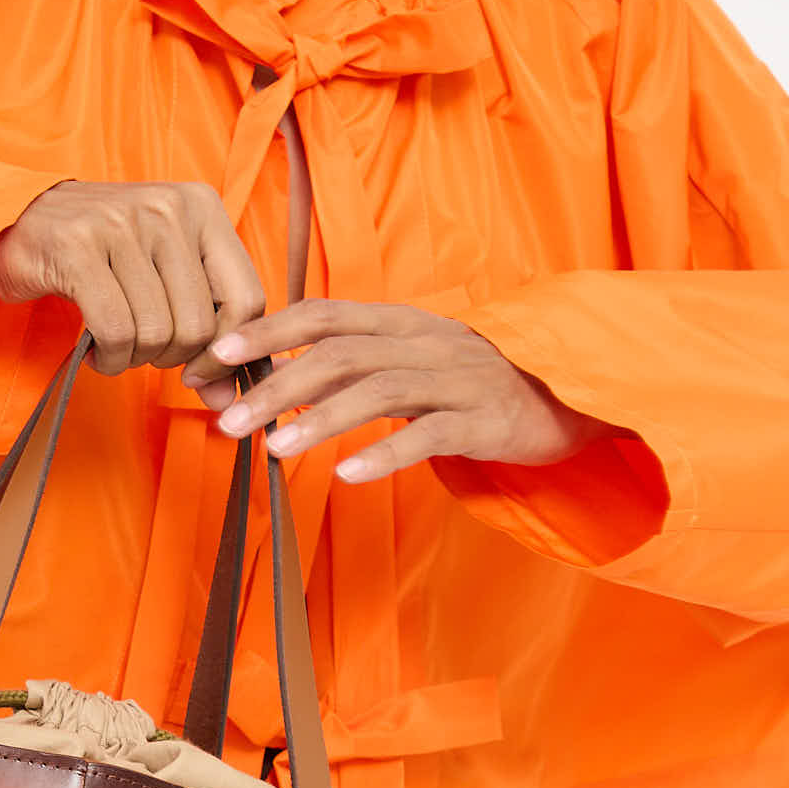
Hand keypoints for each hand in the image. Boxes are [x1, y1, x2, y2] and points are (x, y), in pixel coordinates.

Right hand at [0, 179, 267, 376]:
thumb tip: (227, 402)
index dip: (226, 353)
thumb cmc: (102, 257)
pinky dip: (108, 358)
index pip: (246, 298)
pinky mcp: (78, 247)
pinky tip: (96, 352)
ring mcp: (122, 222)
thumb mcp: (164, 280)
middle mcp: (167, 207)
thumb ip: (204, 334)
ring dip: (134, 359)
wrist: (18, 224)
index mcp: (201, 206)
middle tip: (142, 351)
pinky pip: (115, 330)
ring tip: (115, 346)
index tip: (199, 373)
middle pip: (199, 326)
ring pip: (157, 332)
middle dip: (170, 358)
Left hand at [180, 299, 630, 479]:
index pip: (324, 313)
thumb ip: (357, 365)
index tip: (217, 352)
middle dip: (277, 384)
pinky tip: (347, 474)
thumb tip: (279, 381)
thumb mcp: (415, 361)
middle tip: (227, 420)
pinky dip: (385, 454)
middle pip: (339, 352)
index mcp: (402, 322)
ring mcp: (455, 380)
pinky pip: (427, 435)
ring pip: (376, 389)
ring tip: (273, 448)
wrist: (572, 393)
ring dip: (318, 419)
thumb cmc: (478, 383)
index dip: (269, 329)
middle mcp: (424, 341)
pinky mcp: (483, 420)